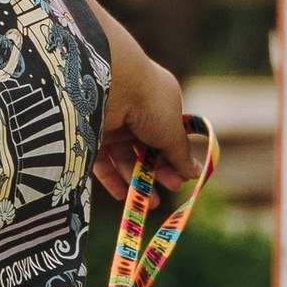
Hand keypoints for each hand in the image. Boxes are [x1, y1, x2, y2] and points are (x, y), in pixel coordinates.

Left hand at [95, 37, 198, 205]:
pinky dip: (113, 179)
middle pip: (147, 149)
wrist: (111, 83)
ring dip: (138, 180)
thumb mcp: (172, 130)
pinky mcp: (90, 133)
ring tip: (151, 203)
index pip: (168, 134)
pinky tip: (125, 196)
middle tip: (170, 189)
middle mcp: (134, 111)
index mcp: (158, 102)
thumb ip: (181, 154)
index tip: (183, 176)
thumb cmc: (150, 102)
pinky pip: (102, 161)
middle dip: (160, 171)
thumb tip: (196, 172)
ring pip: (125, 158)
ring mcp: (111, 123)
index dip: (175, 157)